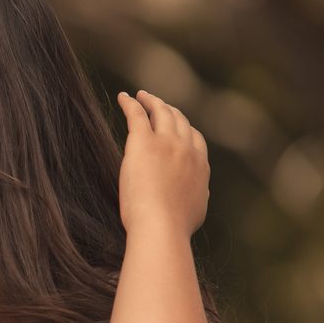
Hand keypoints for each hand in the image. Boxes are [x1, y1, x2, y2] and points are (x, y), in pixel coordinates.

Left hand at [117, 90, 209, 237]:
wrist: (161, 226)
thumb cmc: (174, 227)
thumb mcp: (196, 210)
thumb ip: (197, 196)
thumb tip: (199, 193)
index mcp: (200, 166)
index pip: (194, 138)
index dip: (184, 128)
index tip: (175, 126)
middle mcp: (186, 149)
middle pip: (179, 120)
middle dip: (169, 109)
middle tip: (157, 104)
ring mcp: (166, 143)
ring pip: (161, 112)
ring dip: (152, 101)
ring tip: (141, 96)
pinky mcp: (143, 142)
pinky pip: (137, 114)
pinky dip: (131, 103)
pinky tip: (123, 98)